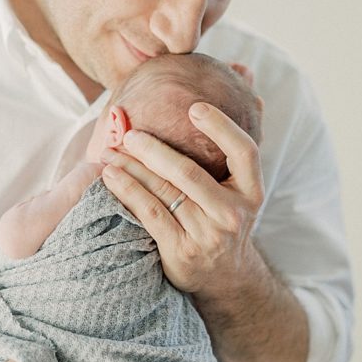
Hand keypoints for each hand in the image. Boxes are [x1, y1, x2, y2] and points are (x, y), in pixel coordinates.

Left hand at [101, 101, 264, 295]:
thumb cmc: (225, 217)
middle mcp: (234, 214)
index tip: (194, 107)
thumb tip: (252, 82)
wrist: (225, 279)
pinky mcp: (182, 252)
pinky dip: (128, 192)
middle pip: (190, 172)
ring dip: (132, 168)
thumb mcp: (241, 186)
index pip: (244, 152)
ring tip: (109, 151)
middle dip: (154, 149)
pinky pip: (150, 214)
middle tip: (128, 131)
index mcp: (251, 191)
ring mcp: (208, 235)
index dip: (221, 127)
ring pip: (165, 192)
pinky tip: (111, 177)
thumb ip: (237, 139)